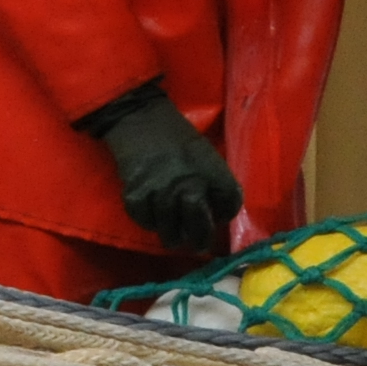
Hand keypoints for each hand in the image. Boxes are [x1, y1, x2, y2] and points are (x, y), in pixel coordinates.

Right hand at [78, 84, 244, 250]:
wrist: (141, 120)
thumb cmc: (177, 137)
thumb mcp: (206, 154)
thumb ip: (215, 181)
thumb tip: (216, 211)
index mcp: (213, 173)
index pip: (230, 204)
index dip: (226, 213)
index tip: (218, 215)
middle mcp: (189, 186)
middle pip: (200, 226)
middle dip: (200, 239)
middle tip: (198, 245)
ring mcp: (161, 193)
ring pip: (170, 231)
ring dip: (172, 236)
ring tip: (174, 238)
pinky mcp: (136, 196)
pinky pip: (145, 221)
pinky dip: (149, 222)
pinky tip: (153, 216)